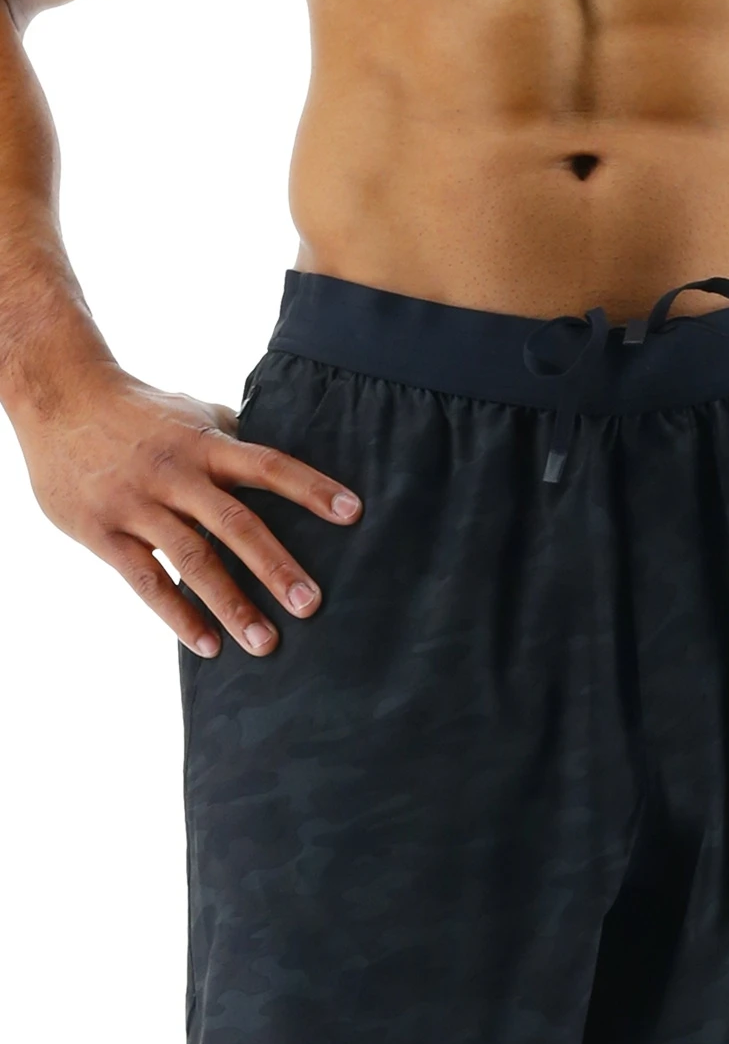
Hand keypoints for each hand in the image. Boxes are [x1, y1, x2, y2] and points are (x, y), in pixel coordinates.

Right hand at [18, 368, 361, 656]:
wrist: (59, 397)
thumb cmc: (142, 412)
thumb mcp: (193, 414)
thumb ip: (237, 440)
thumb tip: (292, 461)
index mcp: (206, 444)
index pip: (268, 465)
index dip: (311, 487)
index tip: (353, 513)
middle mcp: (177, 474)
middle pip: (235, 523)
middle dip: (275, 566)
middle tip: (311, 604)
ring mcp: (139, 504)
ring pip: (192, 561)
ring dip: (231, 605)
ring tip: (267, 644)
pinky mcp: (104, 532)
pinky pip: (146, 581)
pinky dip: (178, 615)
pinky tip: (209, 646)